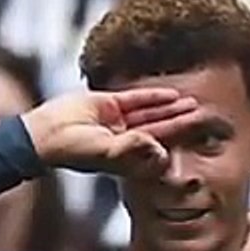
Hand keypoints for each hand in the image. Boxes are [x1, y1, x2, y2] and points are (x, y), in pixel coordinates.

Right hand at [21, 88, 200, 173]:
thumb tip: (158, 149)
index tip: (198, 142)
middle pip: (160, 130)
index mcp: (126, 157)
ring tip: (194, 104)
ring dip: (171, 109)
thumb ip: (130, 149)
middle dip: (182, 124)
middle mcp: (125, 140)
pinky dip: (153, 96)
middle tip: (206, 118)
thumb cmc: (71, 150)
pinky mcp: (108, 104)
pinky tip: (172, 93)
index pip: (159, 150)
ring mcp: (118, 122)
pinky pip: (135, 99)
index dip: (178, 145)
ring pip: (151, 114)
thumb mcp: (104, 152)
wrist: (44, 132)